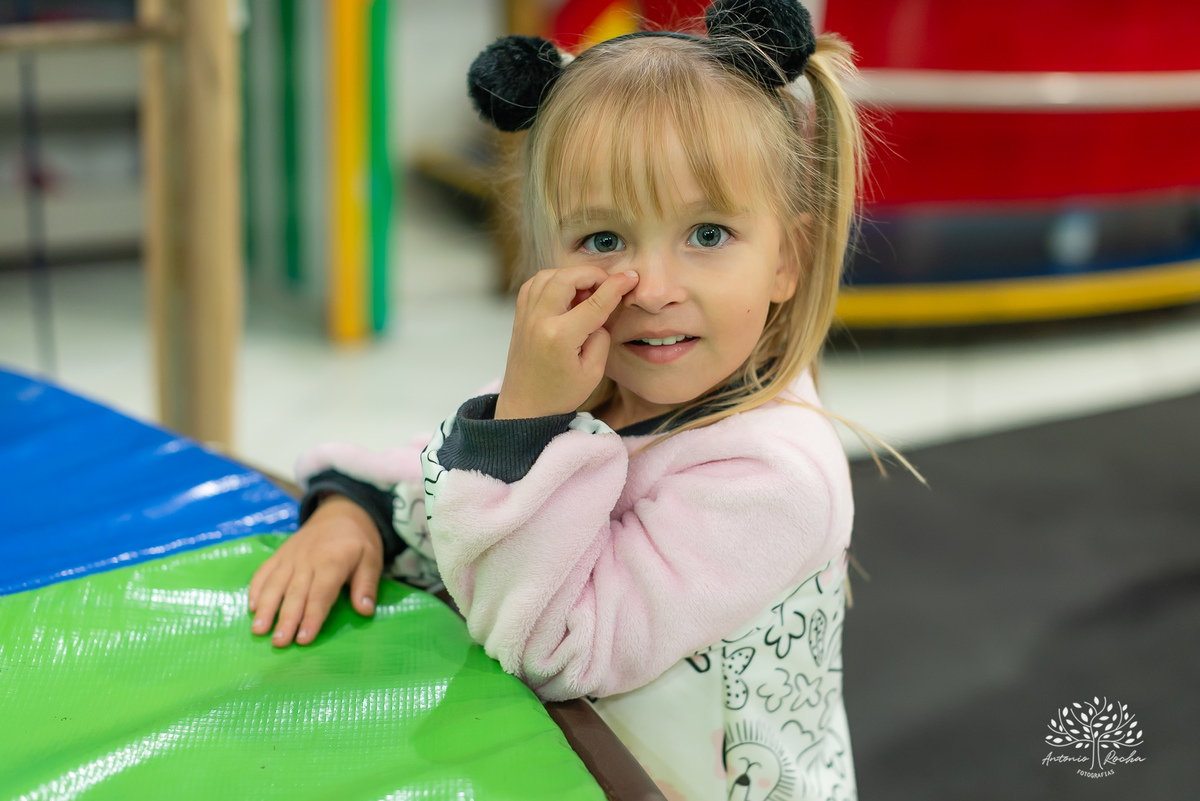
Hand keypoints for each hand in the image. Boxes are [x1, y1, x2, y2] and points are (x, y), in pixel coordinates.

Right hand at [248, 495, 382, 646]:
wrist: (341, 511)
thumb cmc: (358, 541)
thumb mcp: (372, 559)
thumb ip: (367, 585)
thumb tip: (364, 610)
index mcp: (333, 561)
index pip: (321, 594)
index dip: (312, 617)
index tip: (304, 639)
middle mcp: (307, 559)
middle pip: (295, 593)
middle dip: (286, 619)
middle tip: (278, 643)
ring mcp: (290, 556)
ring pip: (275, 584)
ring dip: (266, 608)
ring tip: (259, 630)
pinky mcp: (279, 554)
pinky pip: (264, 571)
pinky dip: (256, 588)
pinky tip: (252, 607)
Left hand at [496, 266, 638, 418]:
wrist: (525, 408)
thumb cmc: (560, 394)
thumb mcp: (593, 372)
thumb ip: (601, 337)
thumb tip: (600, 312)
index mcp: (561, 337)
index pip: (595, 302)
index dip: (616, 286)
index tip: (631, 278)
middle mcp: (539, 321)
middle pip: (567, 278)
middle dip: (592, 275)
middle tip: (607, 285)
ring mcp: (526, 317)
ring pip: (547, 276)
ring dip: (571, 276)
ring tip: (586, 292)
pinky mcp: (519, 318)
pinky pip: (533, 285)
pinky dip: (552, 281)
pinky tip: (565, 294)